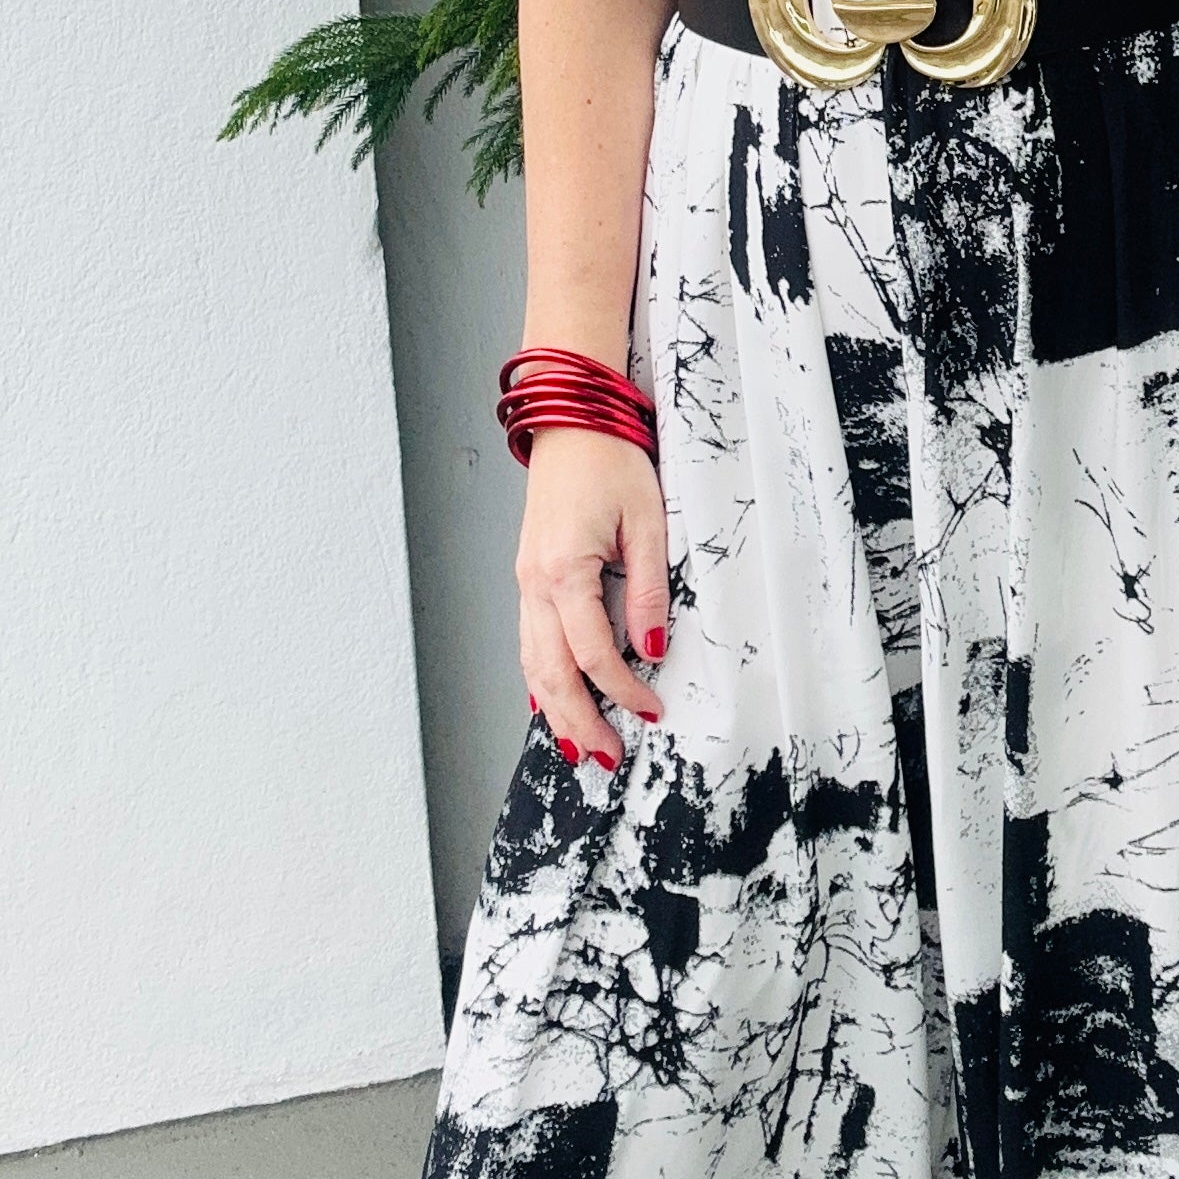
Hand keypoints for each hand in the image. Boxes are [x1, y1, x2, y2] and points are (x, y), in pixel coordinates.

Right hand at [515, 427, 667, 769]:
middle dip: (579, 719)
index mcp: (564, 570)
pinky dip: (537, 678)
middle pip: (551, 671)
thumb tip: (652, 648)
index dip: (623, 690)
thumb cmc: (609, 461)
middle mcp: (535, 583)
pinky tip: (548, 701)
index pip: (593, 653)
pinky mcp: (528, 577)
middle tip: (604, 756)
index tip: (650, 711)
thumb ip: (647, 590)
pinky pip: (528, 640)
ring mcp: (525, 582)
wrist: (571, 422)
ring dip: (554, 708)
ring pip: (531, 662)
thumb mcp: (646, 523)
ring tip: (577, 745)